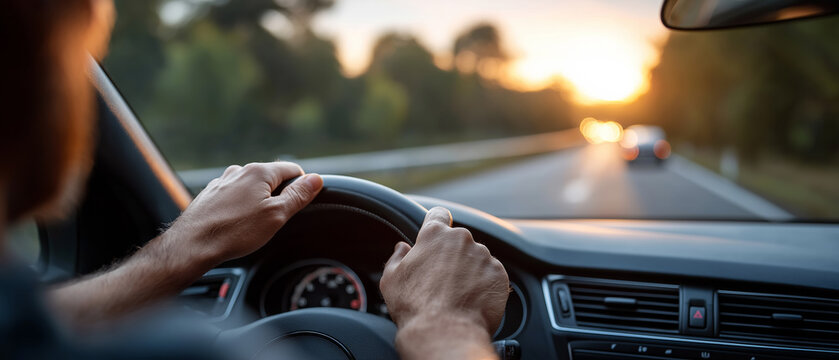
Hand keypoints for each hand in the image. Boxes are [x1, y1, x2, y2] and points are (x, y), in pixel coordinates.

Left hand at [166, 162, 322, 264]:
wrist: (193, 245)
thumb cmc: (234, 231)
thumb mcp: (276, 215)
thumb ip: (298, 195)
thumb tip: (316, 179)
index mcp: (258, 172)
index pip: (292, 170)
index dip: (302, 186)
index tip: (300, 204)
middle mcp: (239, 171)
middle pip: (271, 179)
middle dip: (278, 197)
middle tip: (276, 221)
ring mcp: (222, 182)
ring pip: (251, 188)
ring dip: (258, 202)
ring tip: (253, 225)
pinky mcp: (211, 195)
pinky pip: (234, 197)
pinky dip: (240, 208)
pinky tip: (236, 225)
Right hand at [380, 207, 508, 359]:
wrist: (444, 332)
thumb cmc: (415, 307)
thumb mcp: (392, 279)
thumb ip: (397, 257)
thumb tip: (402, 248)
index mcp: (434, 235)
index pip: (438, 215)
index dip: (436, 223)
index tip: (437, 233)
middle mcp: (461, 240)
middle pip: (458, 241)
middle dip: (452, 255)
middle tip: (442, 279)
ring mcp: (483, 256)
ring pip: (476, 257)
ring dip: (470, 270)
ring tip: (458, 294)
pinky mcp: (499, 274)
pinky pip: (491, 274)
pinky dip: (484, 284)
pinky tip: (471, 299)